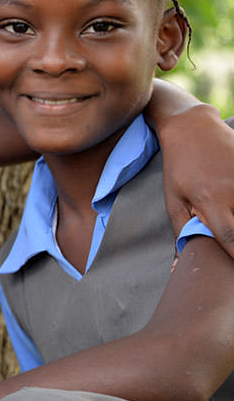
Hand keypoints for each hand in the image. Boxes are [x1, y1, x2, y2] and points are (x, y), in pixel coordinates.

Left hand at [157, 106, 233, 255]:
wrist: (194, 128)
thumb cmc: (179, 168)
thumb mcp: (173, 200)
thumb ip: (181, 233)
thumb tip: (178, 267)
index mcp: (211, 201)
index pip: (231, 238)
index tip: (232, 272)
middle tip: (230, 245)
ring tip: (228, 215)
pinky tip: (233, 204)